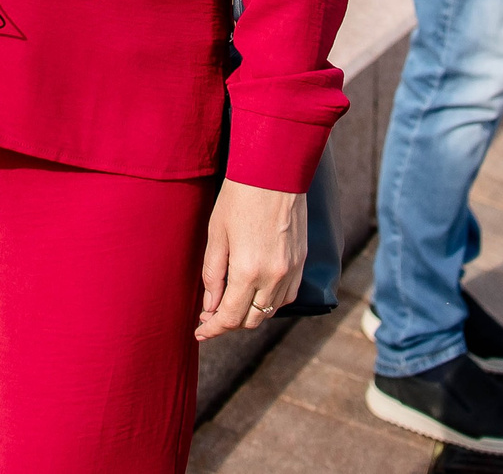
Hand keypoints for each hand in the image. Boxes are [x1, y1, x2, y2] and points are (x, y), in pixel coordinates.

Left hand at [195, 180, 306, 341]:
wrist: (273, 171)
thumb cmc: (238, 197)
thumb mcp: (216, 235)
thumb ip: (213, 275)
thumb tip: (210, 307)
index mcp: (248, 271)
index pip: (230, 317)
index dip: (213, 329)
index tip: (200, 331)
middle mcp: (273, 277)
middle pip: (251, 320)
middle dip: (229, 323)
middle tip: (210, 316)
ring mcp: (291, 271)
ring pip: (270, 311)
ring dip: (250, 313)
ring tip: (231, 303)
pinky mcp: (301, 262)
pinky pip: (287, 296)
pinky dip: (270, 302)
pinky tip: (256, 292)